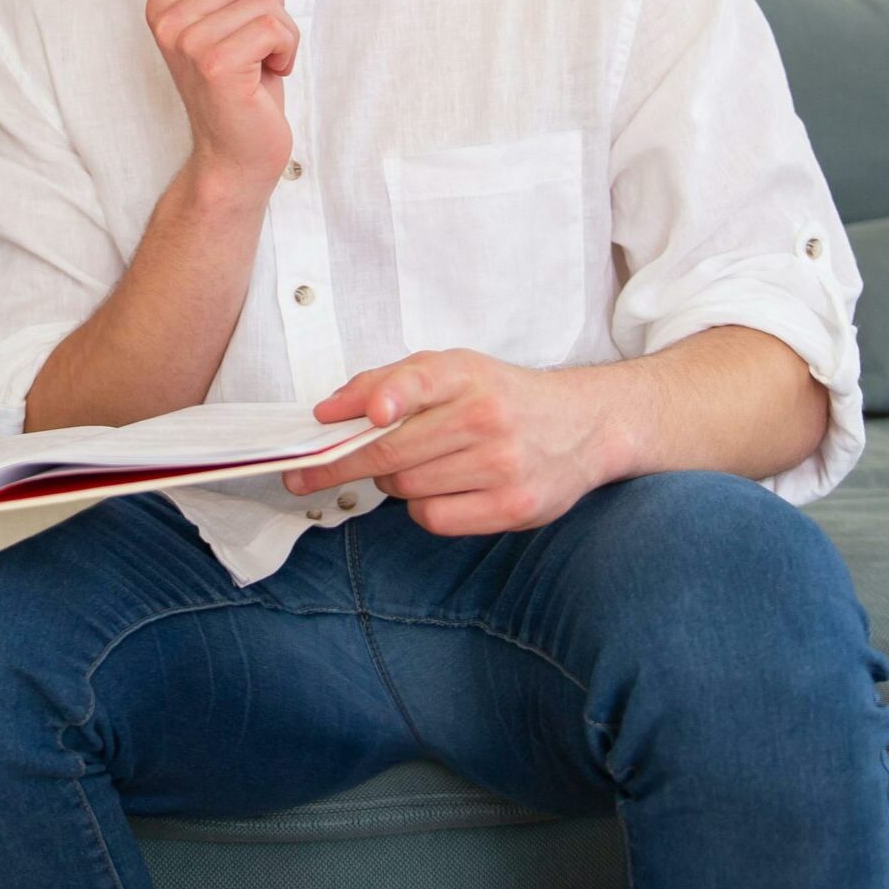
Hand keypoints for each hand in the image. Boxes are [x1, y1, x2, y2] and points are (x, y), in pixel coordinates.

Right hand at [145, 0, 296, 190]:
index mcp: (164, 9)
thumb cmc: (237, 92)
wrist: (236, 155)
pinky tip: (272, 74)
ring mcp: (190, 44)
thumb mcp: (223, 28)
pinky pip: (273, 27)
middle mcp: (170, 24)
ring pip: (264, 0)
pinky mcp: (218, 64)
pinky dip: (286, 49)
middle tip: (260, 45)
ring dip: (281, 32)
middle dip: (269, 4)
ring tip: (265, 62)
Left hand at [282, 351, 614, 535]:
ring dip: (392, 481)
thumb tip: (329, 411)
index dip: (387, 397)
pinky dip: (423, 508)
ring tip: (417, 464)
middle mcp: (487, 417)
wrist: (584, 425)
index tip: (367, 415)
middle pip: (392, 451)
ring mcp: (503, 465)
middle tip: (304, 472)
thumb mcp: (453, 371)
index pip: (420, 380)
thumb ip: (386, 383)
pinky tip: (441, 489)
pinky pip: (434, 518)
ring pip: (406, 487)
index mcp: (468, 374)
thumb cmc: (503, 397)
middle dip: (340, 463)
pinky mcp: (513, 507)